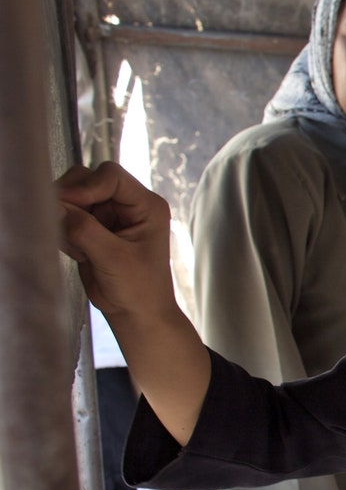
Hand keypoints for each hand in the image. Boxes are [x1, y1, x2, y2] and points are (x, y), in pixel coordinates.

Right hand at [59, 163, 210, 443]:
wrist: (136, 314)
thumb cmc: (139, 288)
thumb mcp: (114, 258)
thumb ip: (85, 229)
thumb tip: (56, 205)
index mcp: (146, 205)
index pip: (110, 176)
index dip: (85, 186)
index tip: (66, 204)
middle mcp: (128, 205)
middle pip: (86, 180)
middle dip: (70, 199)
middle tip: (60, 222)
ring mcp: (108, 215)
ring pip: (71, 197)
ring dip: (64, 217)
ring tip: (77, 247)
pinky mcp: (90, 228)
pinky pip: (65, 217)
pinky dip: (62, 231)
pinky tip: (77, 253)